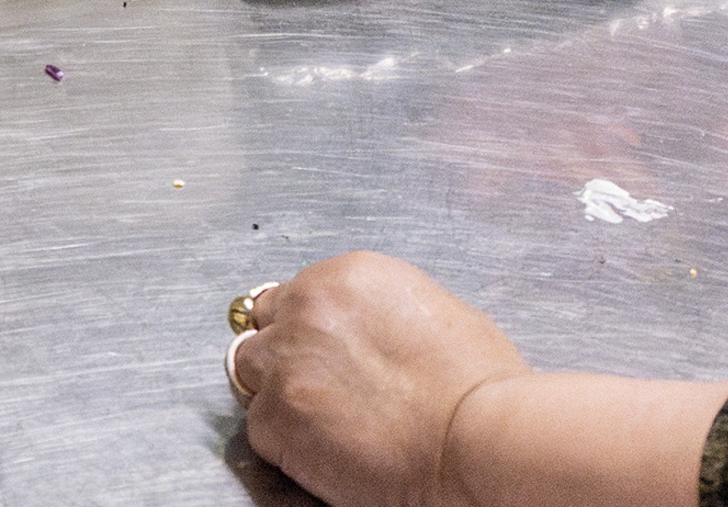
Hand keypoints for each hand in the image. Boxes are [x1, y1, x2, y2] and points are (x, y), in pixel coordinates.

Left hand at [237, 255, 529, 506]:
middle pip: (264, 328)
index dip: (306, 329)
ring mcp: (287, 361)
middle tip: (319, 389)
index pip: (294, 295)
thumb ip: (380, 312)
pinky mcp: (276, 415)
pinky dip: (283, 442)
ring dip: (277, 394)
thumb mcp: (434, 313)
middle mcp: (308, 308)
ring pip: (250, 373)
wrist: (476, 440)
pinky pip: (258, 427)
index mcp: (346, 276)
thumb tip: (366, 331)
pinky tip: (324, 450)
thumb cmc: (476, 388)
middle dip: (284, 356)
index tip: (320, 353)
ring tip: (321, 422)